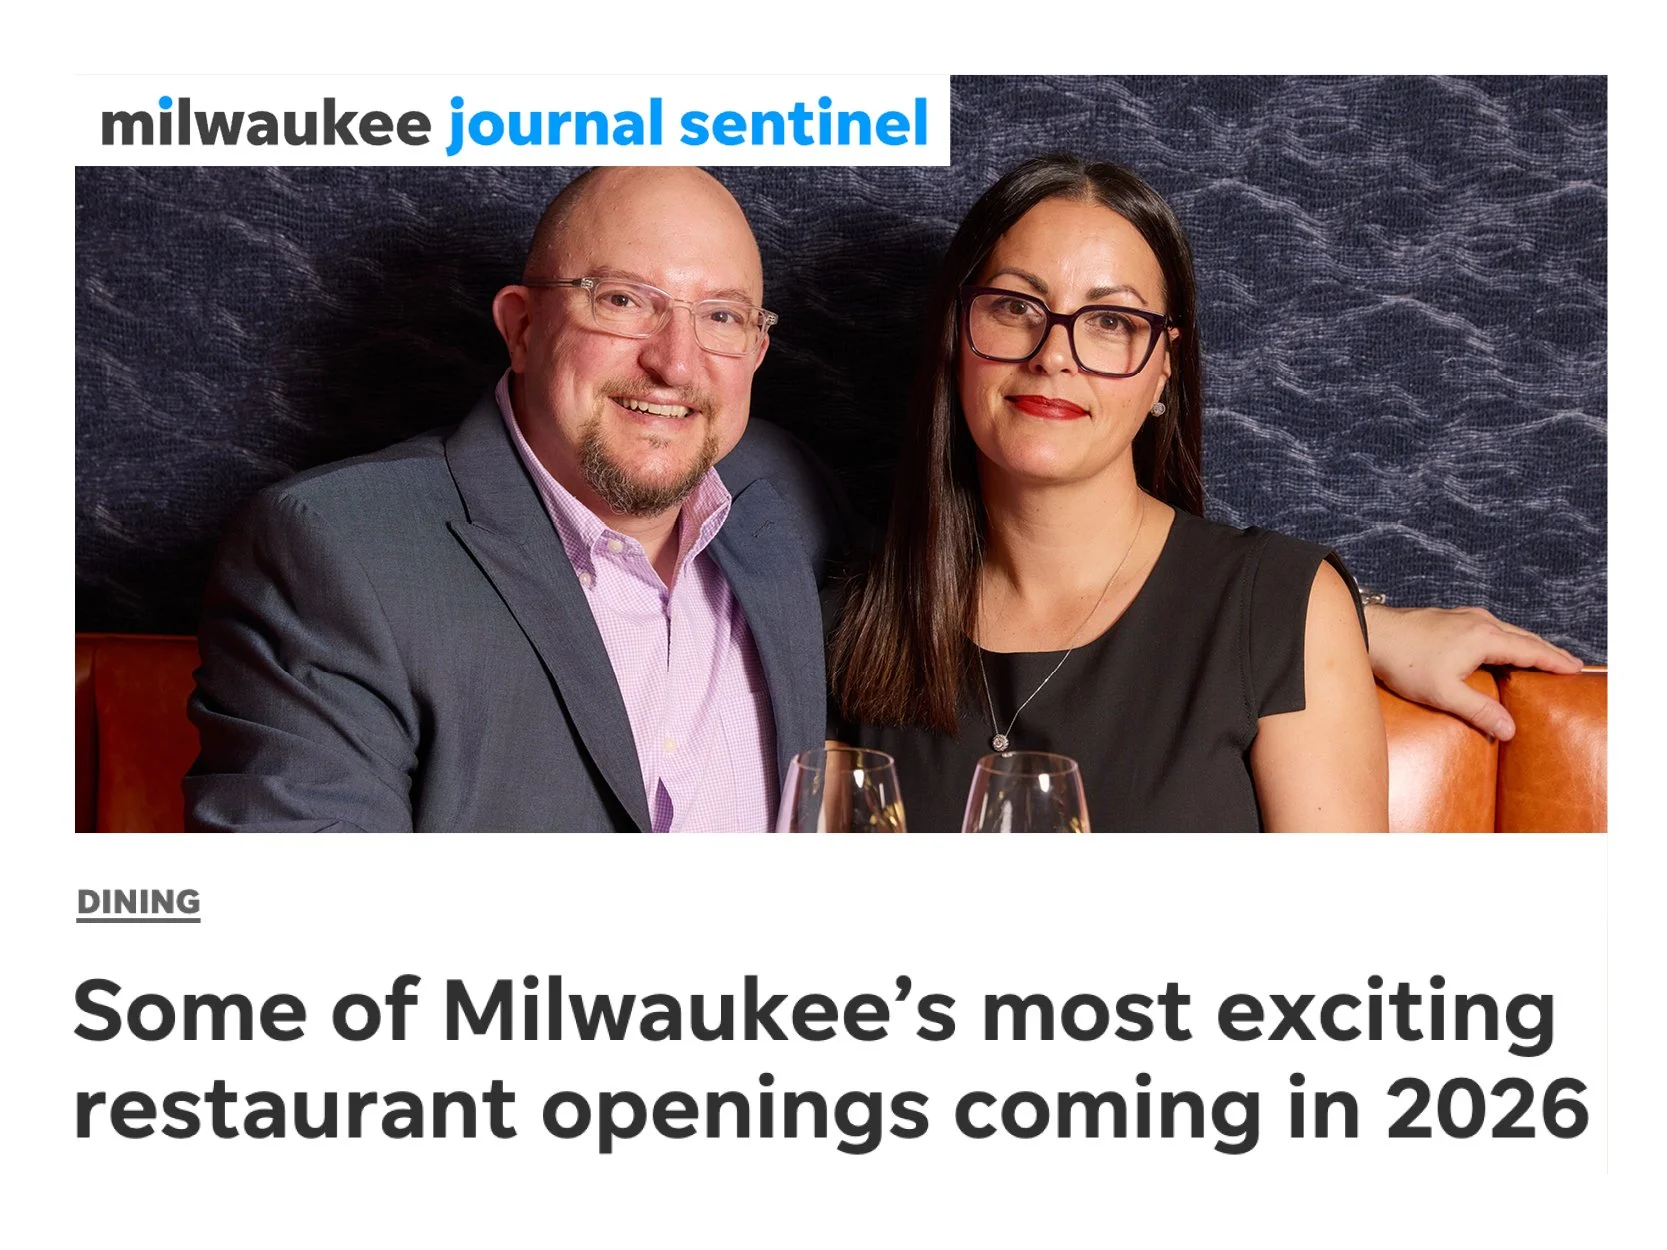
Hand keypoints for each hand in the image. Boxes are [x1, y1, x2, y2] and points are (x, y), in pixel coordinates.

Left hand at [1364, 605, 1583, 739]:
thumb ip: (1479, 710)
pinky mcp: (1453, 618)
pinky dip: (1510, 639)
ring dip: (1529, 644)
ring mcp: (1466, 616)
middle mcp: (1481, 621)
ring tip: (1546, 658)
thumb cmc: (1403, 662)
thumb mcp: (1442, 693)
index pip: (1531, 650)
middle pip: (1525, 637)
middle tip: (1571, 665)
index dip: (1555, 661)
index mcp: (1485, 637)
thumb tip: (1510, 730)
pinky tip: (1507, 648)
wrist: (1371, 633)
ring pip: (1509, 631)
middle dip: (1549, 652)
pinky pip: (1493, 628)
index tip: (1576, 670)